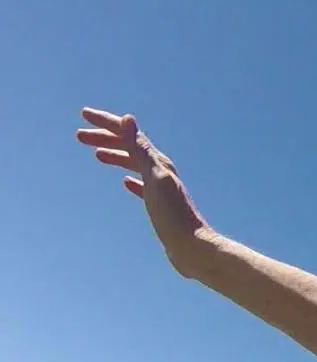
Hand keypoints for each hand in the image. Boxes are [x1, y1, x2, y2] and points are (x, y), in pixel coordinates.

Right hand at [76, 108, 212, 274]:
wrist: (192, 247)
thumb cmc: (173, 215)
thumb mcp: (154, 178)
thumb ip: (141, 150)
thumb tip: (127, 119)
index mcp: (158, 163)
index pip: (128, 135)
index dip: (106, 123)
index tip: (84, 114)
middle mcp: (161, 172)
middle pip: (129, 148)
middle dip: (105, 138)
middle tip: (79, 135)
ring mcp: (161, 189)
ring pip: (134, 165)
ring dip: (115, 156)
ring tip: (96, 155)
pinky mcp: (161, 206)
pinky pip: (142, 187)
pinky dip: (132, 180)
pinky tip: (125, 183)